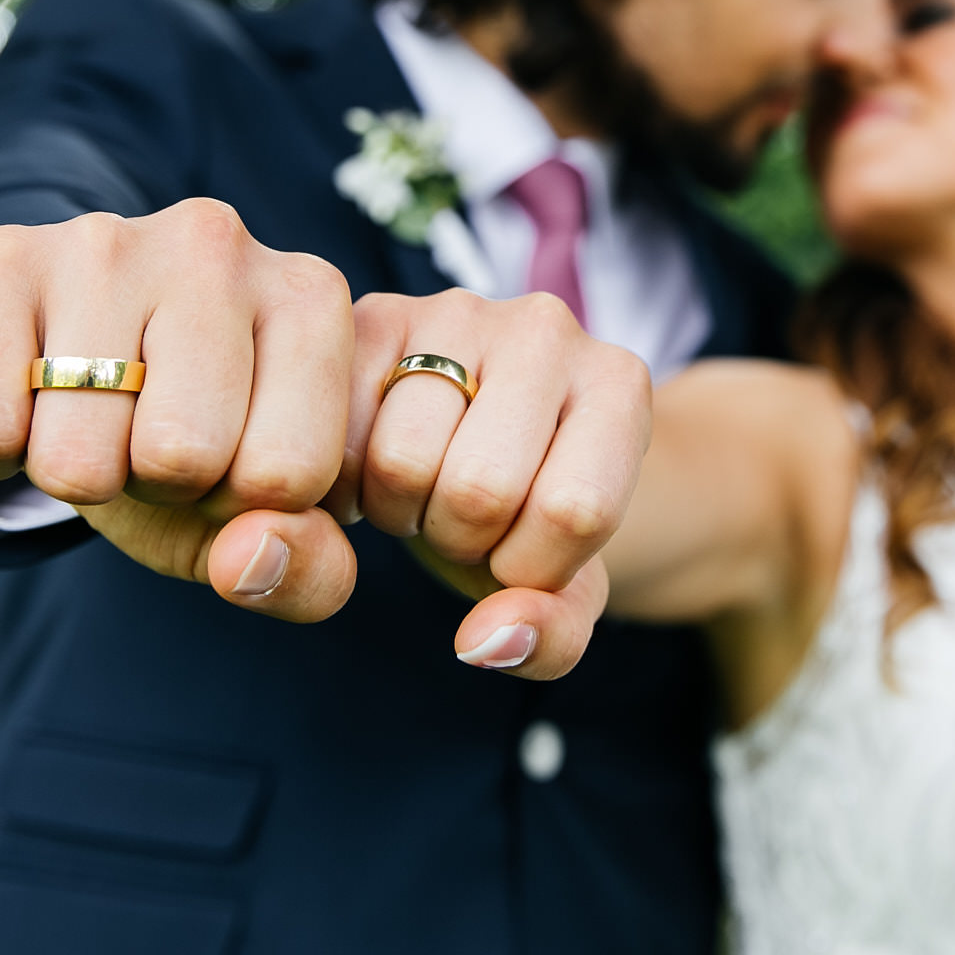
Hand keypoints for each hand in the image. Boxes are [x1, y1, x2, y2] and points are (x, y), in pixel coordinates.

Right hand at [0, 201, 360, 620]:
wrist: (57, 348)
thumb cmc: (185, 431)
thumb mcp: (258, 514)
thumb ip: (305, 569)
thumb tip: (248, 562)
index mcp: (310, 298)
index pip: (287, 475)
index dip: (238, 503)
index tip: (225, 455)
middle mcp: (218, 244)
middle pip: (182, 458)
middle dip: (155, 484)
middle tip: (145, 433)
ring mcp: (105, 240)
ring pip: (78, 458)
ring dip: (76, 474)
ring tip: (91, 414)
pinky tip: (21, 396)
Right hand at [346, 289, 650, 679]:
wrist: (493, 446)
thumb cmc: (534, 515)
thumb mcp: (562, 588)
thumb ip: (550, 635)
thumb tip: (484, 643)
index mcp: (618, 384)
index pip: (573, 510)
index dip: (531, 566)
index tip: (524, 551)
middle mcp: (547, 326)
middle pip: (479, 488)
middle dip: (461, 538)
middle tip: (465, 516)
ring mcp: (458, 310)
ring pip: (400, 461)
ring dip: (399, 510)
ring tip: (424, 488)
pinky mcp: (374, 313)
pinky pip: (336, 433)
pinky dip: (344, 483)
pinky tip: (372, 469)